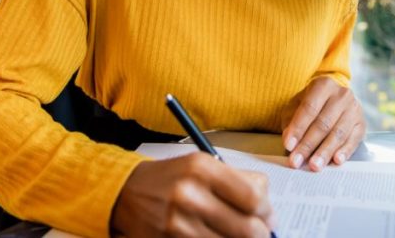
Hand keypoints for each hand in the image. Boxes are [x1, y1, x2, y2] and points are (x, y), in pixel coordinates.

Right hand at [111, 153, 273, 236]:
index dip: (267, 210)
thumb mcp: (200, 165)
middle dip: (261, 233)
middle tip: (261, 232)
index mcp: (201, 168)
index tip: (268, 214)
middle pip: (248, 229)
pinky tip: (217, 236)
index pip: (253, 197)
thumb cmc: (170, 178)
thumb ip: (236, 179)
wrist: (126, 193)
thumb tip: (267, 205)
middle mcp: (189, 195)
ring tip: (237, 233)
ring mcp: (179, 224)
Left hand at [281, 77, 365, 170]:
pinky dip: (344, 152)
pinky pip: (353, 140)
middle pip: (323, 123)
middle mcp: (341, 95)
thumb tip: (290, 142)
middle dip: (308, 145)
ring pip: (338, 134)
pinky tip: (336, 161)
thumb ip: (290, 122)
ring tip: (314, 165)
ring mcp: (354, 109)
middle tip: (297, 161)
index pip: (309, 108)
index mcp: (323, 85)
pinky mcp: (362, 124)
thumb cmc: (311, 104)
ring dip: (325, 152)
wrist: (334, 99)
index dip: (298, 128)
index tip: (288, 145)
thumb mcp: (296, 106)